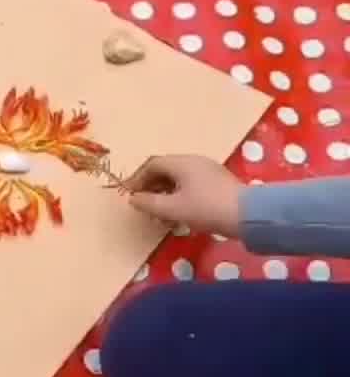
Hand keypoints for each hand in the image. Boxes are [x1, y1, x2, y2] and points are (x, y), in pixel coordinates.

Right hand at [126, 154, 242, 236]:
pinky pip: (191, 185)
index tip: (129, 196)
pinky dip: (179, 197)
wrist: (247, 215)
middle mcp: (194, 161)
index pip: (152, 165)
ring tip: (160, 215)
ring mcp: (208, 171)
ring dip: (165, 195)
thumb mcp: (173, 208)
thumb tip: (133, 199)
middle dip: (151, 188)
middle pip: (165, 170)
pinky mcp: (217, 183)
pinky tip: (180, 214)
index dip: (137, 179)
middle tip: (144, 205)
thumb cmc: (206, 208)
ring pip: (178, 179)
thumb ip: (149, 203)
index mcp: (182, 162)